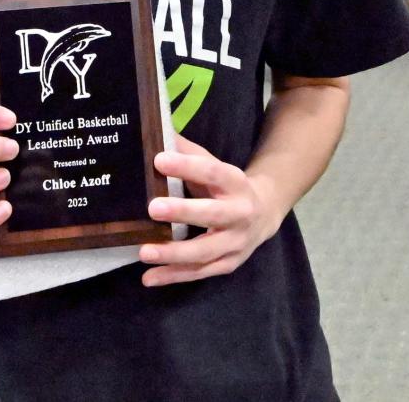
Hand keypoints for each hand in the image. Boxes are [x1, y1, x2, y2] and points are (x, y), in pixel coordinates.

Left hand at [139, 135, 282, 285]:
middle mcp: (240, 213)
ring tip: (144, 252)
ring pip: (206, 252)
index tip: (158, 160)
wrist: (264, 213)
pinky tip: (149, 277)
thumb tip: (155, 132)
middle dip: (183, 212)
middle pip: (213, 214)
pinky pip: (200, 273)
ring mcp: (236, 243)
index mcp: (235, 182)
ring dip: (174, 254)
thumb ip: (187, 152)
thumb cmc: (226, 185)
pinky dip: (174, 276)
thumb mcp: (213, 165)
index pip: (211, 172)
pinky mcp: (228, 264)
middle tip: (152, 208)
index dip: (186, 166)